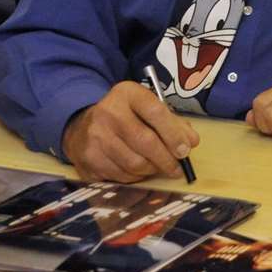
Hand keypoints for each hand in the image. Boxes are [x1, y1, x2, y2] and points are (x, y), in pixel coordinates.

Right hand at [61, 81, 199, 182]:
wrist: (80, 128)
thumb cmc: (124, 117)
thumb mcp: (145, 108)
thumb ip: (171, 122)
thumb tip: (191, 141)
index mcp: (126, 93)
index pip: (156, 112)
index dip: (174, 133)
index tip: (187, 149)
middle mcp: (108, 112)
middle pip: (145, 141)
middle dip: (166, 158)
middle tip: (178, 167)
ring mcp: (95, 137)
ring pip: (134, 163)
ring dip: (152, 169)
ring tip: (159, 167)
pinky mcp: (89, 160)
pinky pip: (121, 176)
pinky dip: (136, 177)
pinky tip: (139, 171)